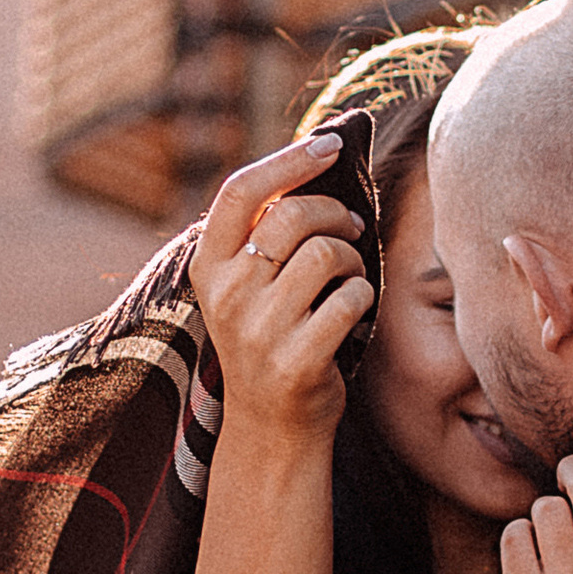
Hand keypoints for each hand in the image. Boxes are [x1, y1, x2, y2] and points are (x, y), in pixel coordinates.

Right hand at [189, 135, 373, 444]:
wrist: (271, 429)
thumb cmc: (272, 339)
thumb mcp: (248, 286)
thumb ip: (266, 234)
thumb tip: (317, 156)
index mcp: (208, 267)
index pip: (241, 191)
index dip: (288, 160)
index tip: (329, 144)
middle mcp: (225, 296)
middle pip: (292, 216)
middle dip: (336, 213)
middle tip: (352, 228)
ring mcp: (257, 331)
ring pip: (327, 254)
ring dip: (355, 260)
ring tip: (352, 278)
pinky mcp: (295, 362)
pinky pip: (351, 299)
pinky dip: (364, 298)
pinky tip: (355, 313)